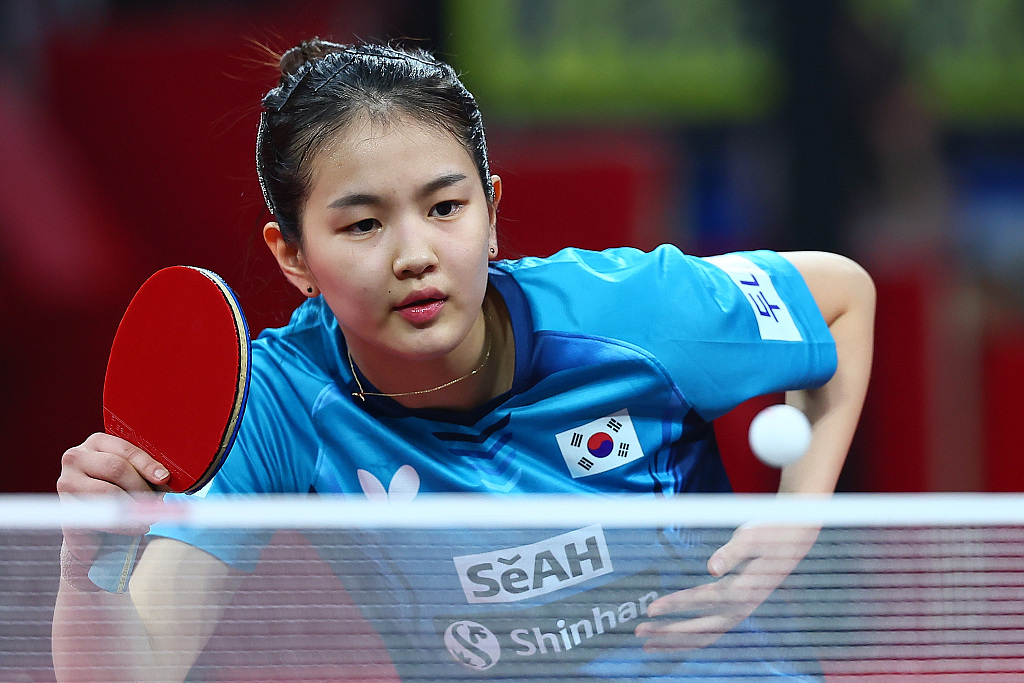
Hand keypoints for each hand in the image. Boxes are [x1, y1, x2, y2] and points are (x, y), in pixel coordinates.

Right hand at [57, 433, 170, 562]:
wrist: (95, 524)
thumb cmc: (120, 492)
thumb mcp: (134, 477)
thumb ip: (146, 472)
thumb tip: (167, 477)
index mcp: (98, 442)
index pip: (126, 449)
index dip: (147, 464)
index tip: (164, 478)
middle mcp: (76, 456)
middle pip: (116, 468)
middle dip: (141, 487)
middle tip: (157, 503)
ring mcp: (66, 480)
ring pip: (107, 491)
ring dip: (134, 506)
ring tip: (149, 517)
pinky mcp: (65, 506)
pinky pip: (98, 514)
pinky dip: (123, 523)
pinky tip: (137, 527)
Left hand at [635, 523, 819, 650]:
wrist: (795, 536)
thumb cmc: (771, 532)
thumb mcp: (752, 536)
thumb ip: (732, 552)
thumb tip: (713, 568)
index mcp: (743, 589)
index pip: (702, 600)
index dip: (675, 605)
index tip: (651, 608)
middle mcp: (742, 606)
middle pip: (701, 629)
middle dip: (669, 633)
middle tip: (640, 633)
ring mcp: (742, 610)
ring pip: (705, 635)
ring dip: (676, 641)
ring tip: (649, 642)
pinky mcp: (739, 607)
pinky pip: (711, 630)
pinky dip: (690, 638)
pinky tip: (673, 638)